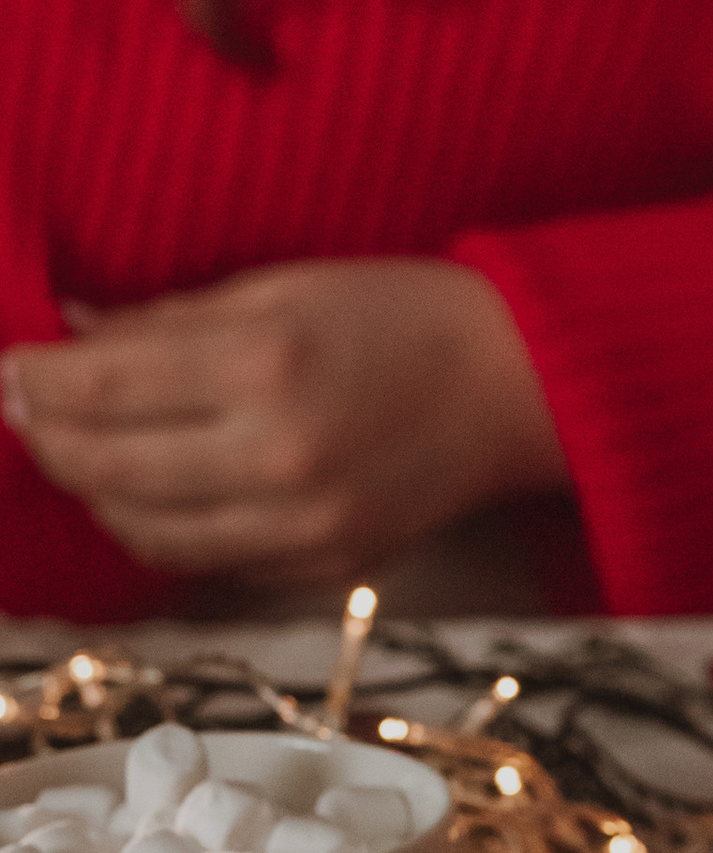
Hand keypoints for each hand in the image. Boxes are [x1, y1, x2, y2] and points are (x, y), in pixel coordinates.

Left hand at [1, 260, 568, 587]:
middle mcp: (276, 456)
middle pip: (107, 469)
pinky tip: (146, 491)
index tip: (10, 365)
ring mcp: (299, 524)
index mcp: (267, 366)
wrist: (522, 387)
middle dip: (47, 437)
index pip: (105, 386)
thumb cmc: (409, 313)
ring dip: (93, 492)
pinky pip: (202, 562)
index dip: (37, 378)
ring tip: (80, 451)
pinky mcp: (318, 567)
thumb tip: (75, 332)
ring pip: (142, 532)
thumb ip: (175, 318)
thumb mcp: (288, 286)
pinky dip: (155, 529)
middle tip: (24, 408)